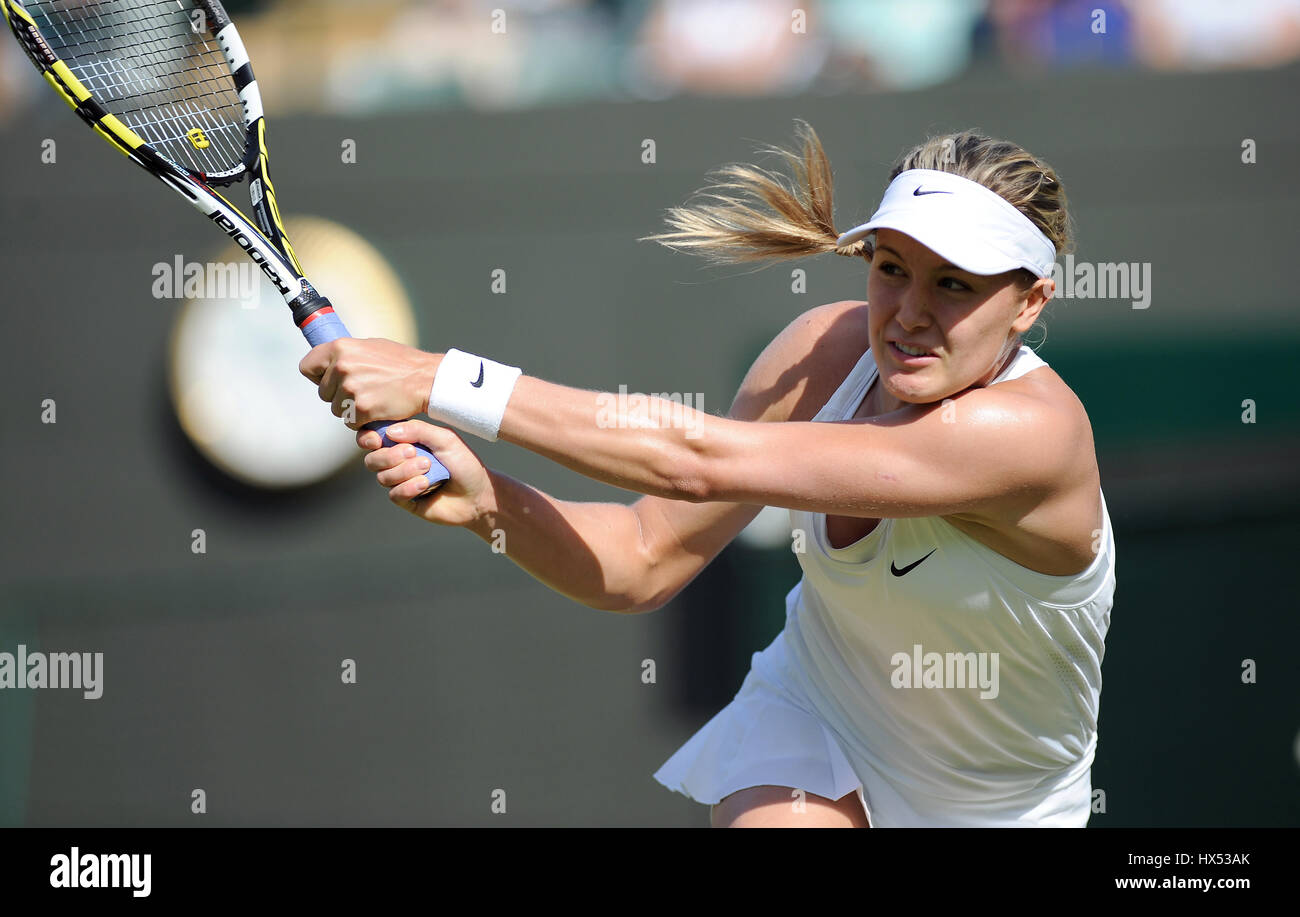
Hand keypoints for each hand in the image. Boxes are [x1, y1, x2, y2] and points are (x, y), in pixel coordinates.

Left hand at [299, 338, 438, 427]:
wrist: (427, 379)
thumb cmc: (402, 362)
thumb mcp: (371, 346)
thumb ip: (347, 354)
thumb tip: (330, 360)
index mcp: (341, 348)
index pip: (307, 367)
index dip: (317, 376)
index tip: (328, 381)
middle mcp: (342, 367)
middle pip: (323, 393)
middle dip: (338, 396)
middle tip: (362, 392)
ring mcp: (351, 388)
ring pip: (337, 409)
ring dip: (351, 409)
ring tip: (373, 398)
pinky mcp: (362, 408)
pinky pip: (351, 422)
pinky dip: (363, 421)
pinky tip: (378, 409)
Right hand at [358, 421, 492, 525]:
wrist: (478, 494)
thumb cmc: (464, 463)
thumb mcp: (445, 439)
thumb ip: (419, 430)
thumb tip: (389, 431)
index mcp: (404, 442)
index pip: (373, 438)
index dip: (368, 438)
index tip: (377, 439)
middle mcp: (398, 462)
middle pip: (372, 460)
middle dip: (390, 456)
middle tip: (414, 452)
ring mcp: (401, 482)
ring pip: (383, 477)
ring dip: (404, 471)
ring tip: (428, 468)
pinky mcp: (407, 501)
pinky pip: (394, 495)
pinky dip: (408, 488)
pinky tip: (425, 485)